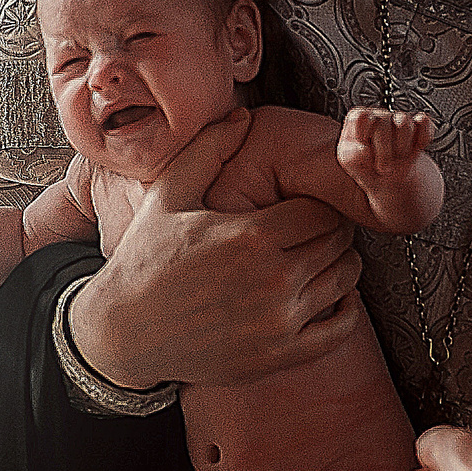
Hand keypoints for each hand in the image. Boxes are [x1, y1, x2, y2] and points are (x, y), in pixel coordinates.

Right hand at [71, 110, 363, 388]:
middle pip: (339, 243)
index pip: (322, 211)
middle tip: (315, 229)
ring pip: (345, 281)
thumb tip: (244, 115)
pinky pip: (340, 329)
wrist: (125, 332)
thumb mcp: (169, 195)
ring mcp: (278, 322)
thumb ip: (209, 150)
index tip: (306, 207)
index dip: (320, 205)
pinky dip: (347, 309)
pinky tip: (331, 296)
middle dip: (333, 231)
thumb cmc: (146, 258)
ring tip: (319, 257)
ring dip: (341, 265)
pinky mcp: (279, 355)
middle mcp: (272, 280)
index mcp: (251, 235)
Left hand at [338, 107, 434, 186]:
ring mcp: (400, 119)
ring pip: (404, 123)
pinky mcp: (419, 125)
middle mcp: (380, 116)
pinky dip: (422, 139)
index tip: (364, 152)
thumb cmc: (367, 166)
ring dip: (402, 148)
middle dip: (384, 153)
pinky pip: (424, 123)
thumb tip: (363, 150)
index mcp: (359, 119)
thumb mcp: (350, 163)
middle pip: (383, 125)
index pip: (361, 116)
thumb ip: (351, 155)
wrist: (390, 180)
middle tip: (383, 168)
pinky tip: (415, 150)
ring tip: (398, 158)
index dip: (363, 136)